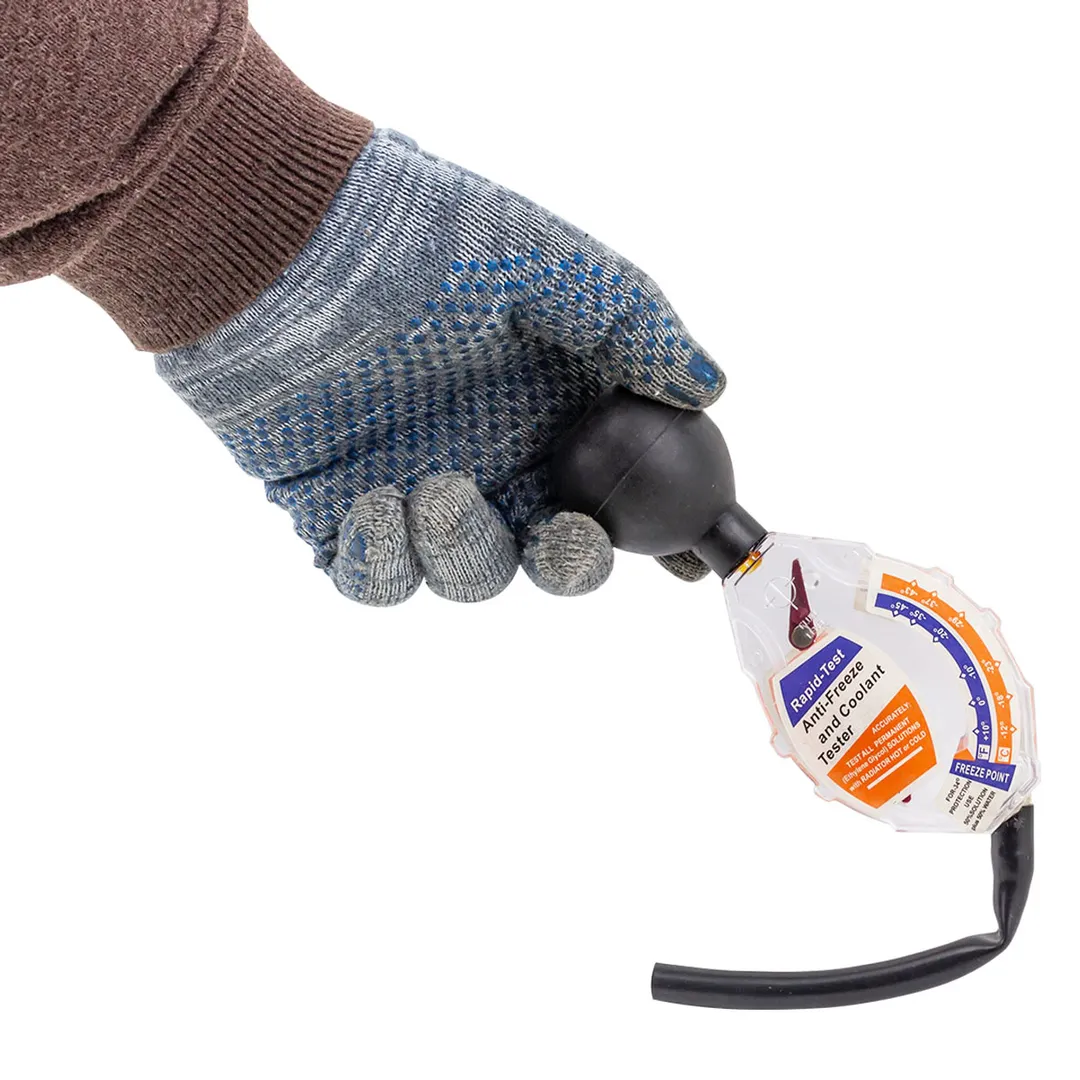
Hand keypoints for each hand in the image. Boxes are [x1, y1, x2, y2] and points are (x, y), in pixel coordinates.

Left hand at [158, 130, 724, 603]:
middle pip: (550, 553)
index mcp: (546, 408)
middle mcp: (489, 455)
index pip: (616, 488)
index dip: (654, 530)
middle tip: (561, 536)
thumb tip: (710, 386)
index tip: (682, 558)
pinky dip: (382, 565)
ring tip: (433, 489)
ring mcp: (414, 488)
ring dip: (466, 554)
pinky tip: (373, 506)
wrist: (277, 235)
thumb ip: (632, 326)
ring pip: (467, 575)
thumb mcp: (546, 262)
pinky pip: (371, 579)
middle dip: (567, 564)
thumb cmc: (418, 236)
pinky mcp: (336, 509)